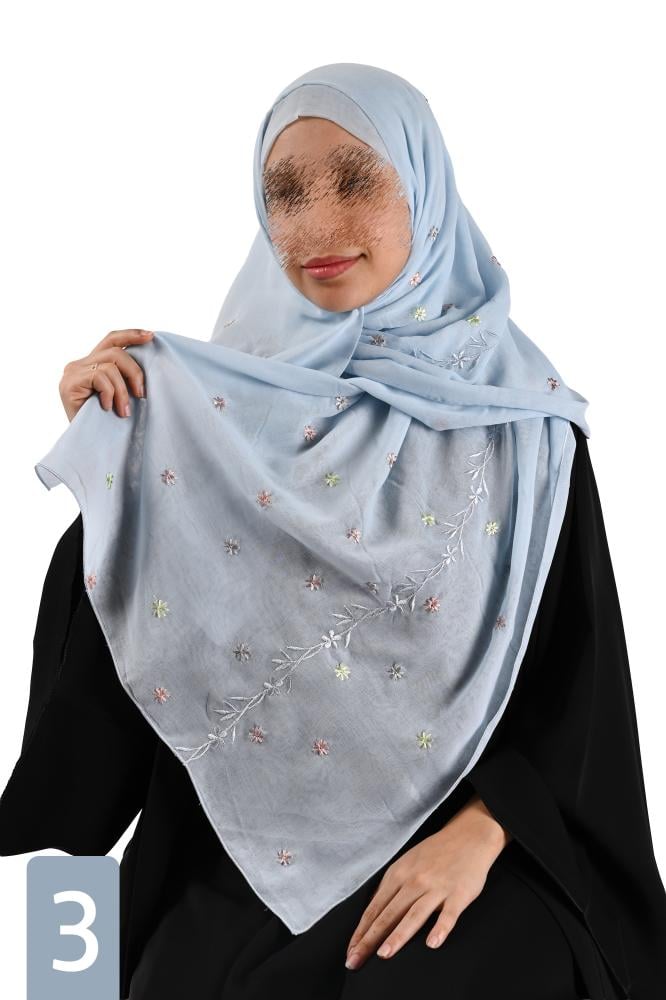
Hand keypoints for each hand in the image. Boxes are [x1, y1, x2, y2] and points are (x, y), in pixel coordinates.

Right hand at [58, 328, 153, 422]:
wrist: (86, 446)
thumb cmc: (106, 423)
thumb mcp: (119, 395)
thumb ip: (124, 377)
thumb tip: (150, 363)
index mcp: (91, 363)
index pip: (111, 340)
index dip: (131, 335)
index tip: (151, 336)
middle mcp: (79, 364)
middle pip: (115, 351)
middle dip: (134, 371)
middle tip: (142, 394)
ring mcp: (72, 372)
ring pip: (110, 366)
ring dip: (123, 390)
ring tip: (124, 411)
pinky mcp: (69, 383)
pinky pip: (100, 377)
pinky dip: (110, 393)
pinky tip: (108, 409)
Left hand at [345, 793, 510, 969]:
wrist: (468, 836)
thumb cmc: (435, 853)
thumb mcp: (406, 863)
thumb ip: (391, 887)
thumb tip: (372, 911)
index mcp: (398, 874)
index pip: (374, 908)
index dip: (361, 932)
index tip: (350, 952)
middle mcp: (414, 881)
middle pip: (388, 914)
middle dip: (370, 939)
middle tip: (356, 961)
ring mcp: (436, 888)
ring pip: (414, 915)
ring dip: (398, 935)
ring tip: (385, 954)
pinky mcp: (458, 893)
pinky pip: (448, 914)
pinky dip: (440, 928)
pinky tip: (432, 943)